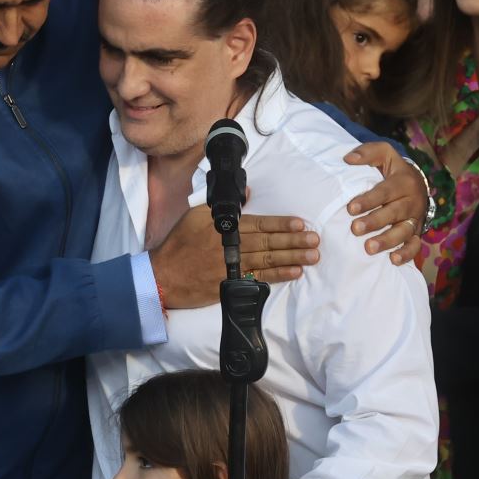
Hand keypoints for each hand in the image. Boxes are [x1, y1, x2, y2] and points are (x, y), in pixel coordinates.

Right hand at [150, 205, 319, 309]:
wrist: (163, 275)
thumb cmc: (178, 244)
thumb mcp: (195, 216)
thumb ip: (222, 207)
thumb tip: (247, 195)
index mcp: (224, 227)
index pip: (259, 224)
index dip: (281, 224)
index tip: (300, 224)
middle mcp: (231, 246)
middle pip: (268, 242)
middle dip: (294, 241)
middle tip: (314, 240)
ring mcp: (231, 266)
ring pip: (268, 260)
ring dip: (292, 257)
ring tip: (312, 255)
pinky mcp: (230, 284)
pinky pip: (259, 279)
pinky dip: (278, 276)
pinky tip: (294, 272)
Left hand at [343, 142, 426, 265]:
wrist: (417, 184)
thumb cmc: (393, 170)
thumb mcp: (385, 154)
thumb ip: (368, 153)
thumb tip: (348, 159)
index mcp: (403, 182)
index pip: (385, 191)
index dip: (369, 200)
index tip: (351, 208)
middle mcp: (411, 201)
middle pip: (394, 213)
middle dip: (374, 222)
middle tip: (355, 229)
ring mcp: (415, 218)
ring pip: (404, 231)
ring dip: (387, 241)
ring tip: (369, 248)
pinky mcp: (416, 232)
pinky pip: (415, 245)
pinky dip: (406, 254)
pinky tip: (392, 260)